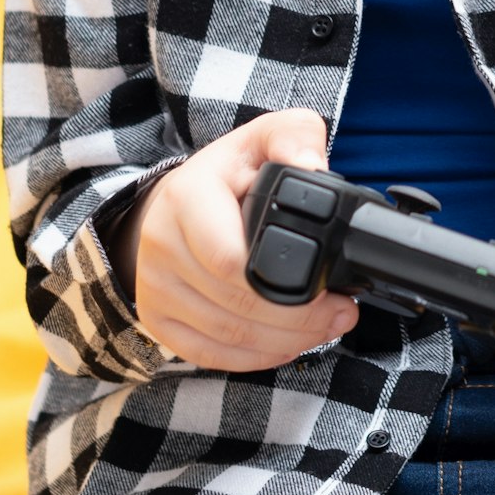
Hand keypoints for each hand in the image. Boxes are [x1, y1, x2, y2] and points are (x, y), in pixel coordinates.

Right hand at [108, 108, 359, 372]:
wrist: (176, 202)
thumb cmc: (229, 173)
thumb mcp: (264, 137)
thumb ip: (295, 137)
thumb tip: (314, 167)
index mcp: (185, 197)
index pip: (230, 260)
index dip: (287, 287)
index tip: (330, 290)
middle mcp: (161, 244)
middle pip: (234, 306)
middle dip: (298, 321)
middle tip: (340, 315)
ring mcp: (154, 287)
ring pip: (225, 337)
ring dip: (283, 342)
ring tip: (324, 328)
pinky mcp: (157, 319)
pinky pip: (208, 355)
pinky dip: (253, 357)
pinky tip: (286, 343)